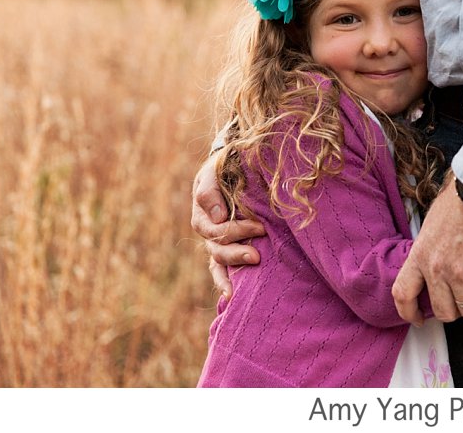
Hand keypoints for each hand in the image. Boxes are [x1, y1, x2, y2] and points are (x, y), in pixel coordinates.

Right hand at [191, 156, 265, 298]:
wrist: (233, 166)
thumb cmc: (224, 168)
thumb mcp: (213, 172)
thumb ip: (210, 191)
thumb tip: (218, 216)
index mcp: (203, 214)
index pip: (215, 229)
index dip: (235, 230)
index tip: (259, 227)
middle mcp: (208, 231)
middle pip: (217, 249)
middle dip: (236, 253)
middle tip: (257, 256)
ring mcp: (216, 241)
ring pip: (219, 261)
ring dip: (234, 267)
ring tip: (251, 270)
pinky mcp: (227, 246)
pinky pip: (219, 269)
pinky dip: (223, 282)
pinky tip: (230, 296)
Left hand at [392, 176, 462, 324]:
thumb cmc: (460, 200)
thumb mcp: (432, 224)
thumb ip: (430, 248)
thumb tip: (435, 259)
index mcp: (420, 255)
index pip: (403, 294)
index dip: (409, 312)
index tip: (419, 319)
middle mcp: (437, 269)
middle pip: (444, 311)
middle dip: (456, 310)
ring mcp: (461, 273)